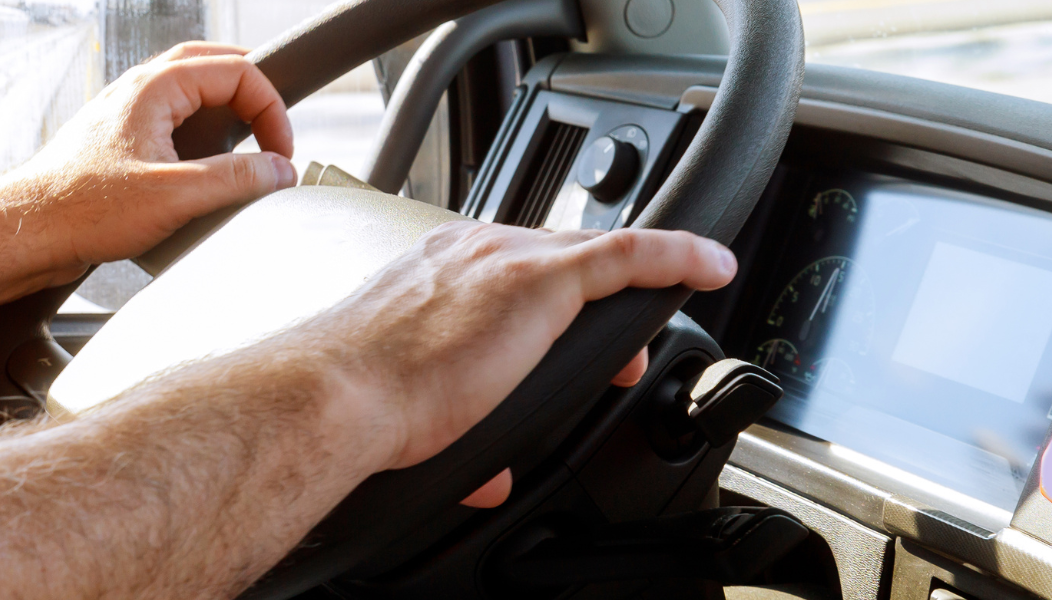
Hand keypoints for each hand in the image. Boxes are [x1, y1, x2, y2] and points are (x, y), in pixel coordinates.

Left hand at [0, 42, 295, 282]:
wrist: (26, 233)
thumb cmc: (80, 209)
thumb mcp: (174, 196)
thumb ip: (235, 179)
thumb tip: (278, 171)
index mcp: (154, 89)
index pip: (237, 72)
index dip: (271, 110)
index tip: (280, 153)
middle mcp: (139, 91)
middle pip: (213, 64)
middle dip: (254, 94)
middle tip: (275, 129)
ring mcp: (128, 114)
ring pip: (191, 89)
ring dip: (227, 108)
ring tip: (250, 139)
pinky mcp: (121, 142)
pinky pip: (173, 118)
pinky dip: (202, 130)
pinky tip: (207, 166)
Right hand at [297, 223, 735, 504]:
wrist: (339, 394)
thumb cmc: (359, 403)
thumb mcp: (421, 413)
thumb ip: (461, 430)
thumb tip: (488, 474)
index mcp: (435, 272)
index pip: (511, 271)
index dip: (549, 305)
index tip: (557, 338)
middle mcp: (471, 250)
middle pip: (559, 262)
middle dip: (591, 307)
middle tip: (616, 358)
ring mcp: (509, 260)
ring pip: (596, 258)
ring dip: (632, 294)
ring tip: (658, 329)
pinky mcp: (542, 278)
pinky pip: (630, 254)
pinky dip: (676, 256)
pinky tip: (711, 266)